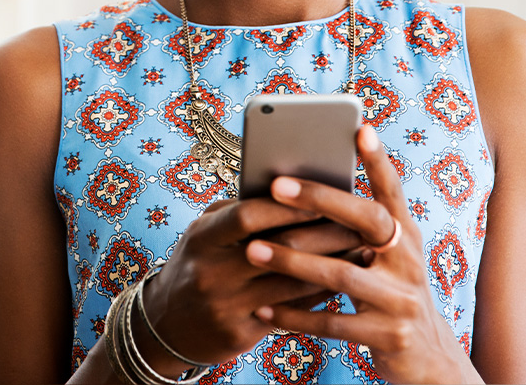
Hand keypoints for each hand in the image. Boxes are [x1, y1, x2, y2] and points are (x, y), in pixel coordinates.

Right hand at [137, 194, 362, 372]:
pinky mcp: (239, 333)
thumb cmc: (197, 263)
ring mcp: (225, 306)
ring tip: (360, 251)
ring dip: (332, 267)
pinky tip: (340, 282)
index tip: (325, 196)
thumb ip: (239, 212)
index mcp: (202, 237)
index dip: (288, 205)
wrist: (165, 324)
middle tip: (359, 223)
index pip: (249, 215)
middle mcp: (211, 272)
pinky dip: (318, 295)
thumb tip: (293, 191)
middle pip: (279, 249)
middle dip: (324, 234)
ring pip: (292, 284)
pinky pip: (291, 312)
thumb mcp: (204, 233)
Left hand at [243, 125, 479, 383]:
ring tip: (252, 251)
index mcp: (405, 235)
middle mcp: (409, 261)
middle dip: (319, 199)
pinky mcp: (389, 336)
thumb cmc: (389, 293)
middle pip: (365, 221)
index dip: (377, 160)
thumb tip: (296, 191)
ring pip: (341, 275)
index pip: (391, 191)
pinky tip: (264, 309)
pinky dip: (295, 316)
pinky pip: (333, 323)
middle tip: (274, 185)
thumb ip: (355, 230)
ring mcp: (402, 300)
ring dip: (292, 262)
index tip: (358, 128)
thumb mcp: (385, 258)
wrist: (427, 359)